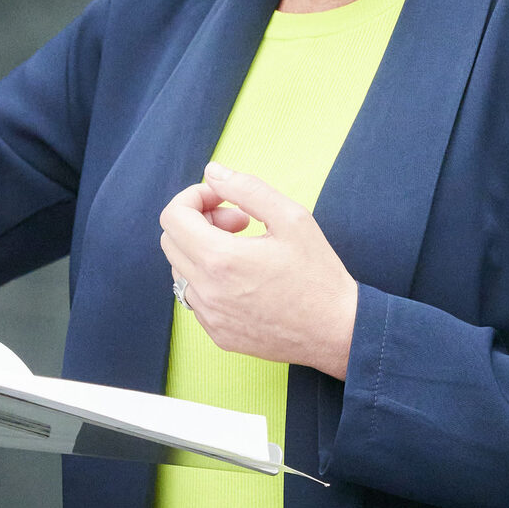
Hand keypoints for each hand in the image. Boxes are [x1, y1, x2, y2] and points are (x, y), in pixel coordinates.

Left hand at [158, 162, 356, 380]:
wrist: (337, 331)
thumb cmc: (318, 274)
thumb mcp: (291, 217)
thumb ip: (247, 188)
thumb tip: (212, 172)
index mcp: (221, 260)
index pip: (173, 217)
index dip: (194, 197)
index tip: (223, 199)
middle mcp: (206, 292)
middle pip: (171, 240)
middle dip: (200, 221)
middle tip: (239, 222)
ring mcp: (209, 317)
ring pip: (180, 269)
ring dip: (203, 250)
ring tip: (244, 250)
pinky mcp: (217, 335)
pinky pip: (194, 296)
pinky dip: (209, 277)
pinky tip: (244, 277)